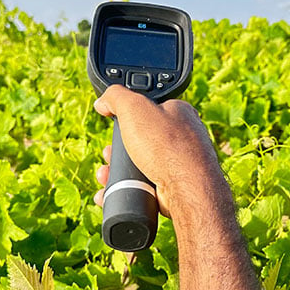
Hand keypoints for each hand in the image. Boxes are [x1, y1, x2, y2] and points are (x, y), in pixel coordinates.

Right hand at [92, 85, 223, 218]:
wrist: (187, 190)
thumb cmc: (168, 147)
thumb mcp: (135, 108)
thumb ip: (116, 96)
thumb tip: (103, 101)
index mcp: (178, 113)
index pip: (149, 109)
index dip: (127, 116)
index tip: (113, 123)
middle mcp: (182, 139)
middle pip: (140, 140)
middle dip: (118, 149)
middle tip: (109, 153)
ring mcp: (177, 165)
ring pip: (139, 166)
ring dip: (117, 171)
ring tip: (106, 175)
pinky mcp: (171, 188)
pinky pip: (142, 187)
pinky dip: (125, 190)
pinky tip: (112, 193)